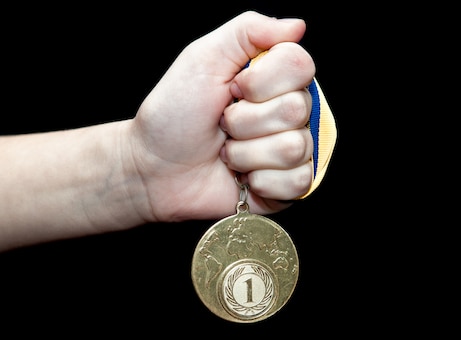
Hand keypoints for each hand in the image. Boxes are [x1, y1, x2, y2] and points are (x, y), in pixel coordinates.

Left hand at [129, 11, 314, 221]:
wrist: (154, 167)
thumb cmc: (175, 112)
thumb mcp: (204, 57)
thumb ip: (249, 30)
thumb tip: (298, 26)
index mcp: (277, 78)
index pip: (300, 66)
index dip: (260, 81)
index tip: (231, 88)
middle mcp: (292, 112)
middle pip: (297, 109)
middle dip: (245, 120)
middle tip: (223, 123)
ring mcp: (294, 150)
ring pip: (293, 148)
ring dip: (246, 153)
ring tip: (227, 150)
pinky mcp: (289, 186)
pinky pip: (298, 182)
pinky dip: (260, 182)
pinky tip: (243, 177)